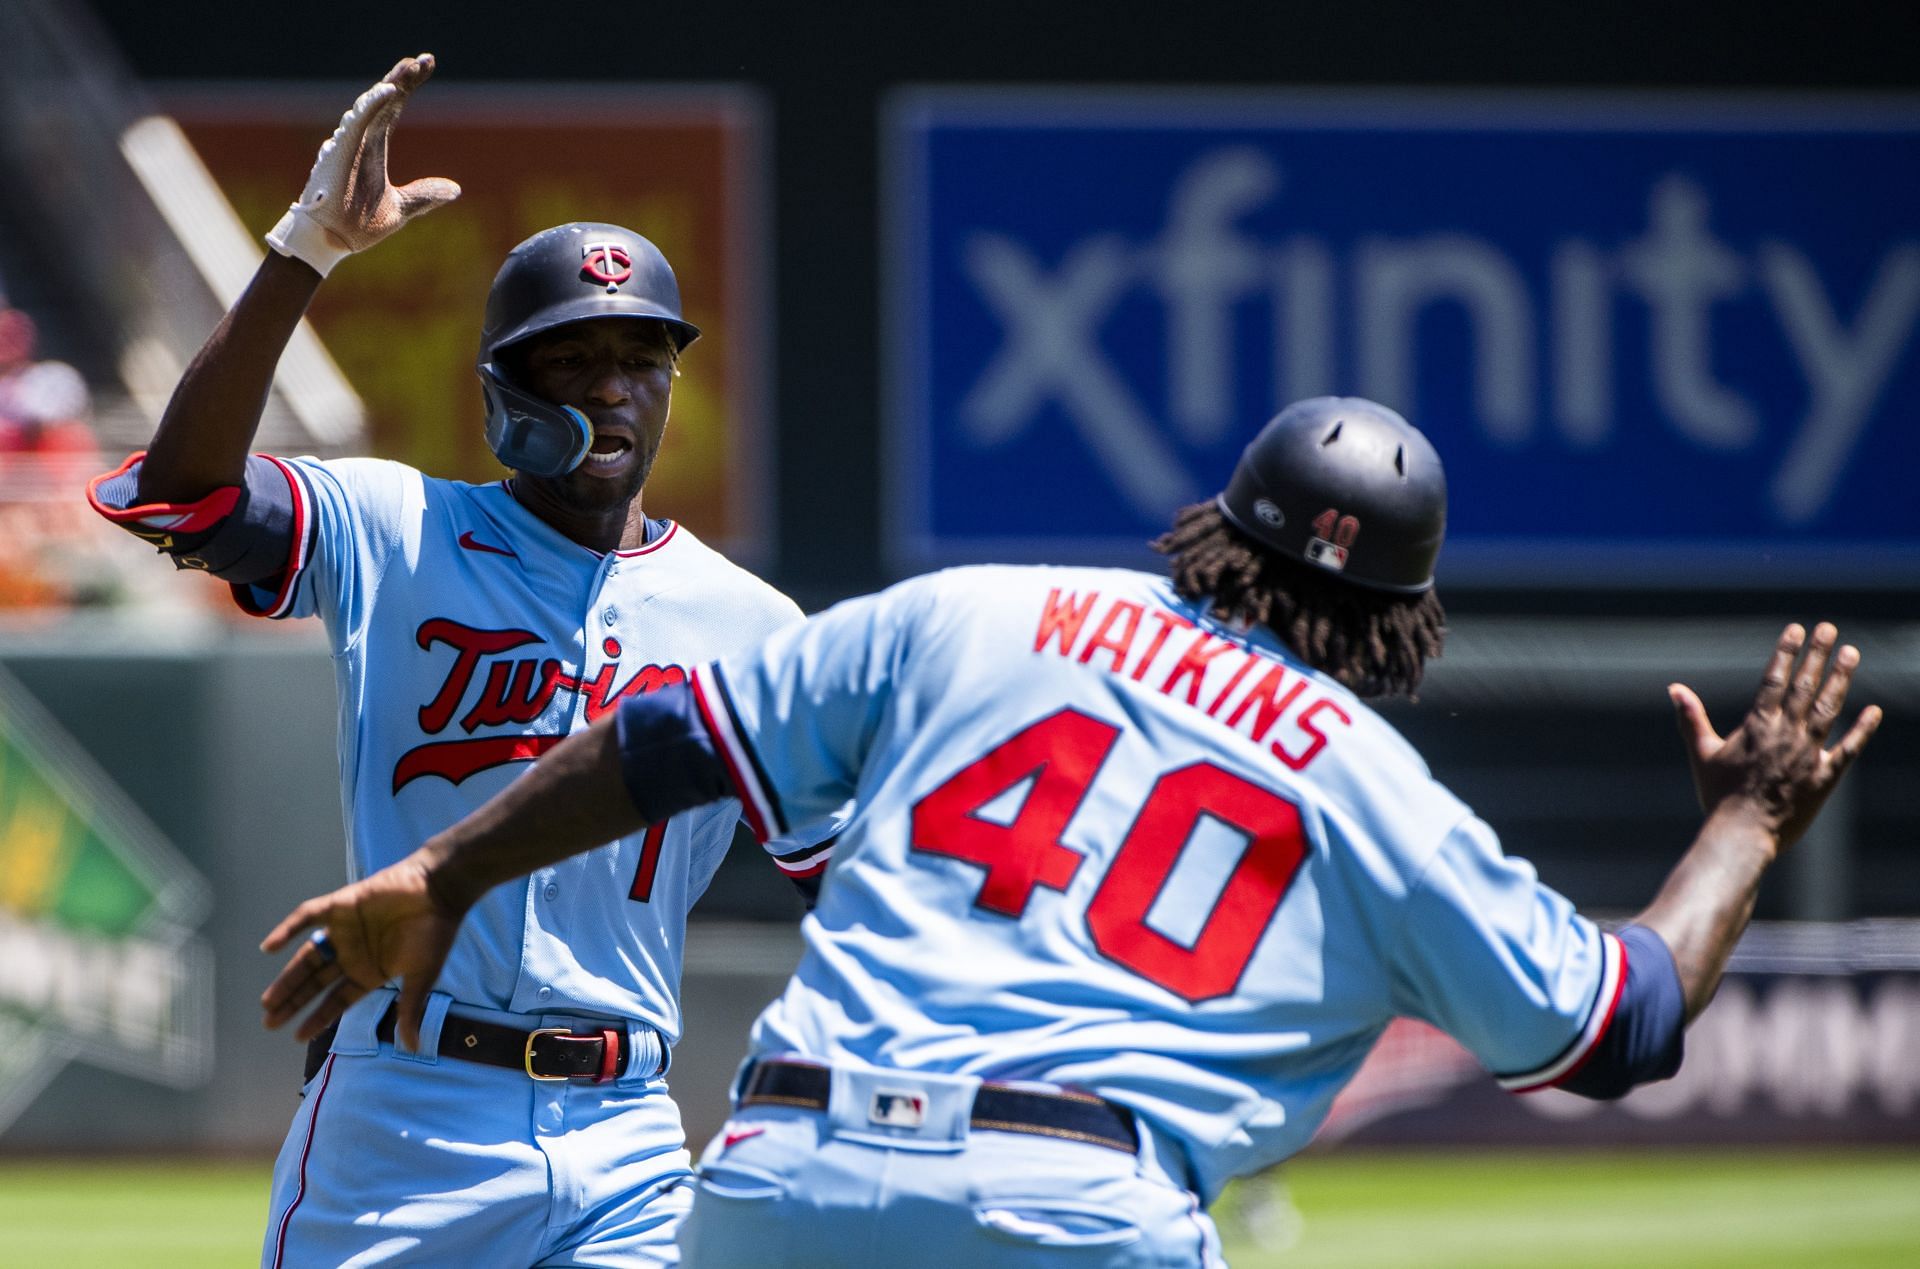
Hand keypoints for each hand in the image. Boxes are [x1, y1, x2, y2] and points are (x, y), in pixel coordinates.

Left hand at [259, 854, 462, 1050]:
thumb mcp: (421, 976)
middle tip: (270, 1022)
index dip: (318, 1018)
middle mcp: (353, 954)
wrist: (439, 889)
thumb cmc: (434, 933)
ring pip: (308, 957)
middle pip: (316, 983)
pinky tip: (269, 947)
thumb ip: (410, 1009)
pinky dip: (287, 930)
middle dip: (294, 1002)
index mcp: (370, 972)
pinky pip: (307, 917)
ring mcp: (344, 931)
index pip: (337, 1000)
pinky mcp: (340, 905)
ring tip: (267, 1001)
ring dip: (288, 978)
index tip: (298, 1037)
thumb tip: (412, 1048)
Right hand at [264, 52, 461, 275]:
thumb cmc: (357, 225)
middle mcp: (361, 140)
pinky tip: (389, 91)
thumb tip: (454, 189)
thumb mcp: (401, 208)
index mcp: (373, 147)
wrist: (332, 242)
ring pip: (370, 106)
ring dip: (390, 85)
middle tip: (424, 60)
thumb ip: (424, 195)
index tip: (427, 65)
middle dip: (402, 78)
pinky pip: (358, 123)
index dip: (408, 86)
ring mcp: (349, 144)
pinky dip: (372, 106)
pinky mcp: (341, 152)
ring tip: (410, 68)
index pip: (392, 108)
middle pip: (383, 100)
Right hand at [1669, 622, 1881, 852]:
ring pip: (1830, 709)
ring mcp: (1808, 754)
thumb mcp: (1701, 753)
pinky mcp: (1824, 777)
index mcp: (1757, 726)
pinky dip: (1863, 730)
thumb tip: (1674, 688)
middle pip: (1805, 686)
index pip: (1774, 680)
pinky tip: (1874, 711)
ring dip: (1841, 679)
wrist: (1742, 833)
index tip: (1797, 629)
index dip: (1786, 653)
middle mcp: (1786, 734)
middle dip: (1817, 655)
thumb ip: (1692, 718)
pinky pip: (1848, 749)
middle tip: (1829, 628)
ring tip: (1851, 653)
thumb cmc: (1718, 795)